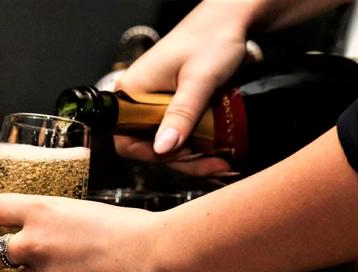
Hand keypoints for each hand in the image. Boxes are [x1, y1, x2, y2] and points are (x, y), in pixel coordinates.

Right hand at [113, 0, 250, 174]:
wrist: (231, 20)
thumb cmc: (212, 38)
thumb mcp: (199, 80)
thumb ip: (181, 114)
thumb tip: (162, 149)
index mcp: (133, 91)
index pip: (125, 139)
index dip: (151, 154)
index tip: (180, 156)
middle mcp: (140, 100)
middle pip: (150, 146)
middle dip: (183, 161)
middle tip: (213, 166)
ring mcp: (157, 104)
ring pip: (169, 143)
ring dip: (194, 158)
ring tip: (222, 164)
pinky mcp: (174, 106)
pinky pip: (180, 133)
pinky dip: (199, 147)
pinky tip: (218, 154)